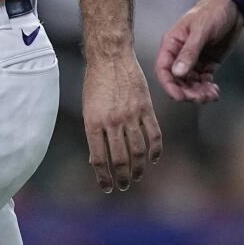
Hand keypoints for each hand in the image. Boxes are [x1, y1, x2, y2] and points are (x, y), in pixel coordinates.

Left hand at [82, 49, 162, 193]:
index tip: (107, 187)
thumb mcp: (88, 108)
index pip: (99, 159)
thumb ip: (93, 133)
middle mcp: (112, 122)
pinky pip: (154, 134)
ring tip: (138, 176)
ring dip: (139, 168)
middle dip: (122, 177)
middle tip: (124, 185)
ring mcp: (130, 115)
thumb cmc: (95, 82)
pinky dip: (155, 150)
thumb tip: (96, 159)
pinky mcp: (146, 108)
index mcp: (93, 123)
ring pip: (138, 151)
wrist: (110, 56)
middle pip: (120, 159)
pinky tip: (153, 158)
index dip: (103, 177)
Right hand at [156, 0, 243, 103]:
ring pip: (190, 83)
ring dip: (198, 93)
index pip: (163, 69)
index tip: (179, 97)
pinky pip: (203, 81)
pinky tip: (215, 92)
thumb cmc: (212, 12)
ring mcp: (194, 60)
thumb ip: (189, 52)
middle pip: (177, 80)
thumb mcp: (200, 30)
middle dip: (187, 92)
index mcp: (172, 44)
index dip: (169, 85)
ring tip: (211, 95)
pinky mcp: (207, 64)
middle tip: (201, 98)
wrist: (233, 8)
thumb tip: (177, 73)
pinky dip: (207, 89)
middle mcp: (180, 54)